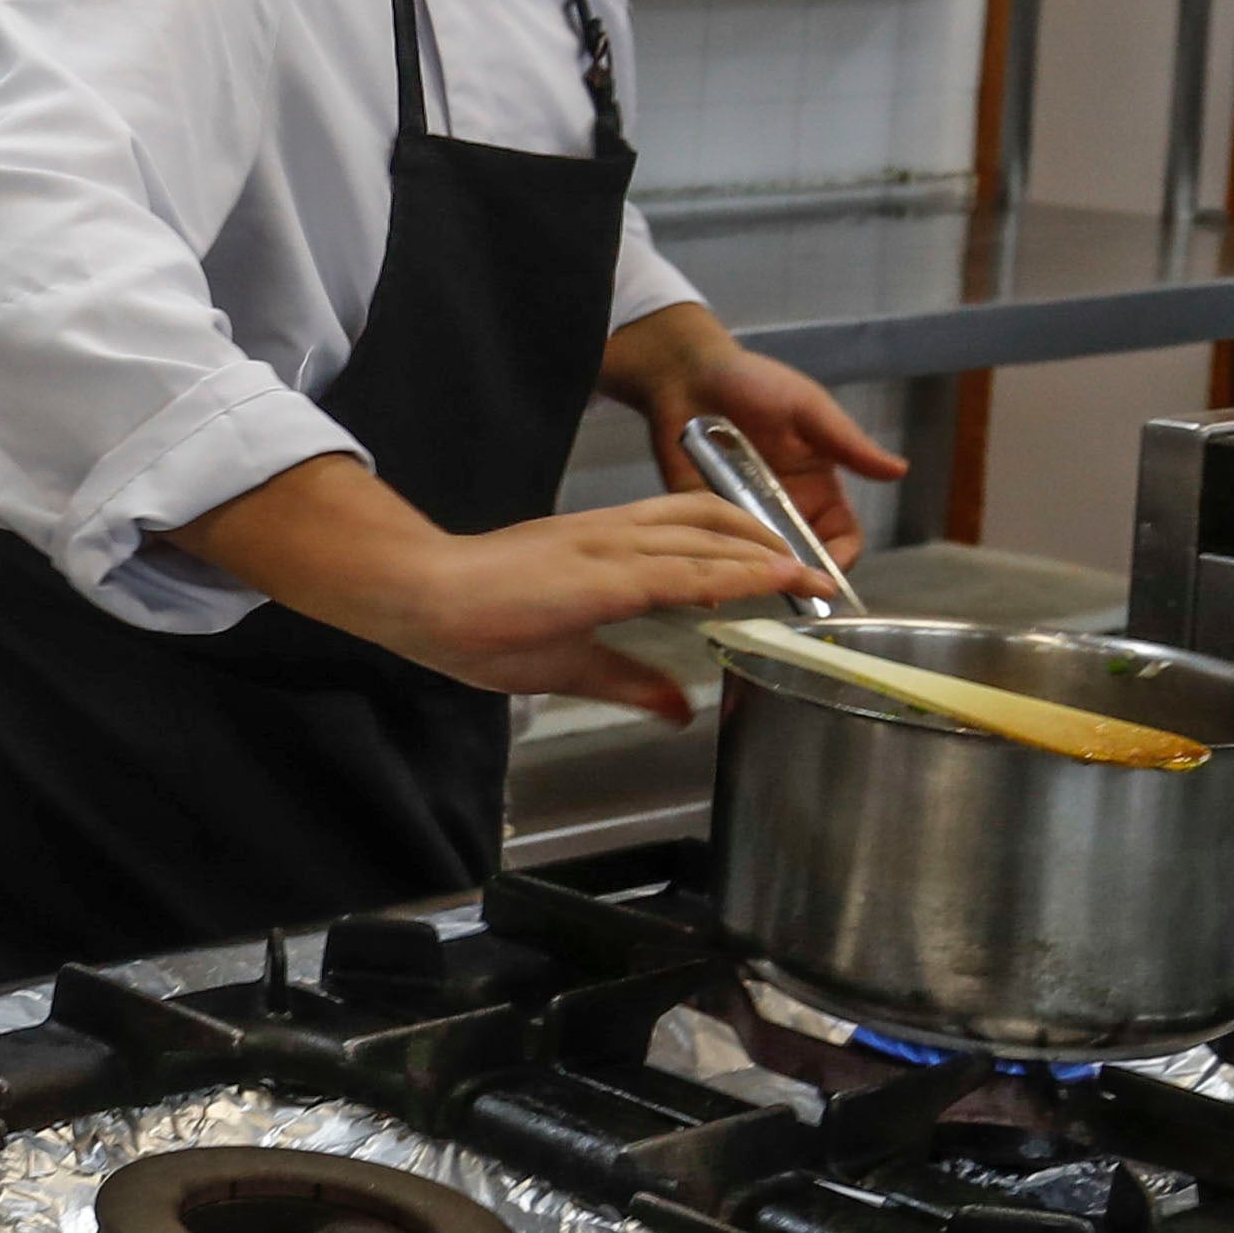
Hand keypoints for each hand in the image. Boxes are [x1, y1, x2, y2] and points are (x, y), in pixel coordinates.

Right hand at [181, 452, 828, 722]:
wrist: (416, 597)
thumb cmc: (472, 625)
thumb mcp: (568, 663)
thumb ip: (629, 680)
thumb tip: (679, 709)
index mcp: (600, 551)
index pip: (688, 537)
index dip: (743, 549)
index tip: (789, 570)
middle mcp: (610, 537)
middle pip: (708, 523)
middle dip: (767, 542)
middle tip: (817, 569)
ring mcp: (606, 548)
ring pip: (704, 536)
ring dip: (764, 551)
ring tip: (811, 570)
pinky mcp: (599, 573)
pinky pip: (679, 568)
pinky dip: (731, 570)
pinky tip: (768, 575)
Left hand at [603, 305, 906, 569]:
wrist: (688, 372)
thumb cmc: (756, 384)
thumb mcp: (809, 409)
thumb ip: (848, 444)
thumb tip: (900, 470)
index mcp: (817, 488)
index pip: (841, 537)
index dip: (839, 559)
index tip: (826, 572)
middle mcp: (782, 510)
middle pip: (801, 559)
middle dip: (798, 577)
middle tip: (783, 583)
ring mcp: (741, 515)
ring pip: (758, 562)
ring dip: (757, 575)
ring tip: (750, 581)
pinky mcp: (701, 515)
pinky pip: (712, 550)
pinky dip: (714, 566)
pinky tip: (711, 577)